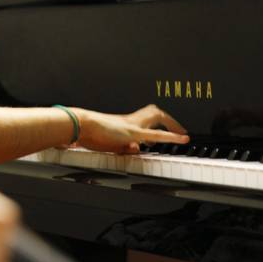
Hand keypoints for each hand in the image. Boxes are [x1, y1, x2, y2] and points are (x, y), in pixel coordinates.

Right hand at [74, 104, 188, 153]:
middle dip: (168, 121)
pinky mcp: (132, 132)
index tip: (162, 134)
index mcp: (122, 123)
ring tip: (182, 134)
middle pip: (153, 113)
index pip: (144, 120)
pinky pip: (156, 134)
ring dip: (171, 123)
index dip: (155, 125)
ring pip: (157, 116)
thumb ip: (123, 146)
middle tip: (179, 131)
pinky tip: (182, 139)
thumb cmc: (87, 133)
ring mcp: (132, 125)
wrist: (80, 124)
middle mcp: (129, 121)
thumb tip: (136, 148)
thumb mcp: (108, 143)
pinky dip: (171, 136)